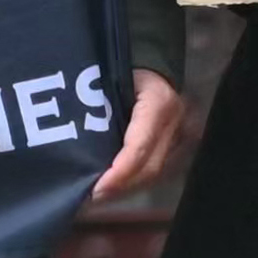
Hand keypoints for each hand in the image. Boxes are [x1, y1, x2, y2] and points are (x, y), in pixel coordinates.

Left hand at [94, 66, 190, 201]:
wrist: (150, 60)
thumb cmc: (123, 68)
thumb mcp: (108, 81)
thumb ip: (99, 110)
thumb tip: (78, 144)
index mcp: (159, 104)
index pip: (138, 148)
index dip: (119, 173)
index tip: (96, 189)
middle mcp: (175, 123)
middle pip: (148, 167)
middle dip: (120, 186)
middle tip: (92, 197)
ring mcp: (179, 135)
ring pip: (153, 173)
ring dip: (126, 188)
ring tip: (99, 196)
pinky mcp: (175, 143)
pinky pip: (154, 168)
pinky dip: (133, 181)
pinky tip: (114, 187)